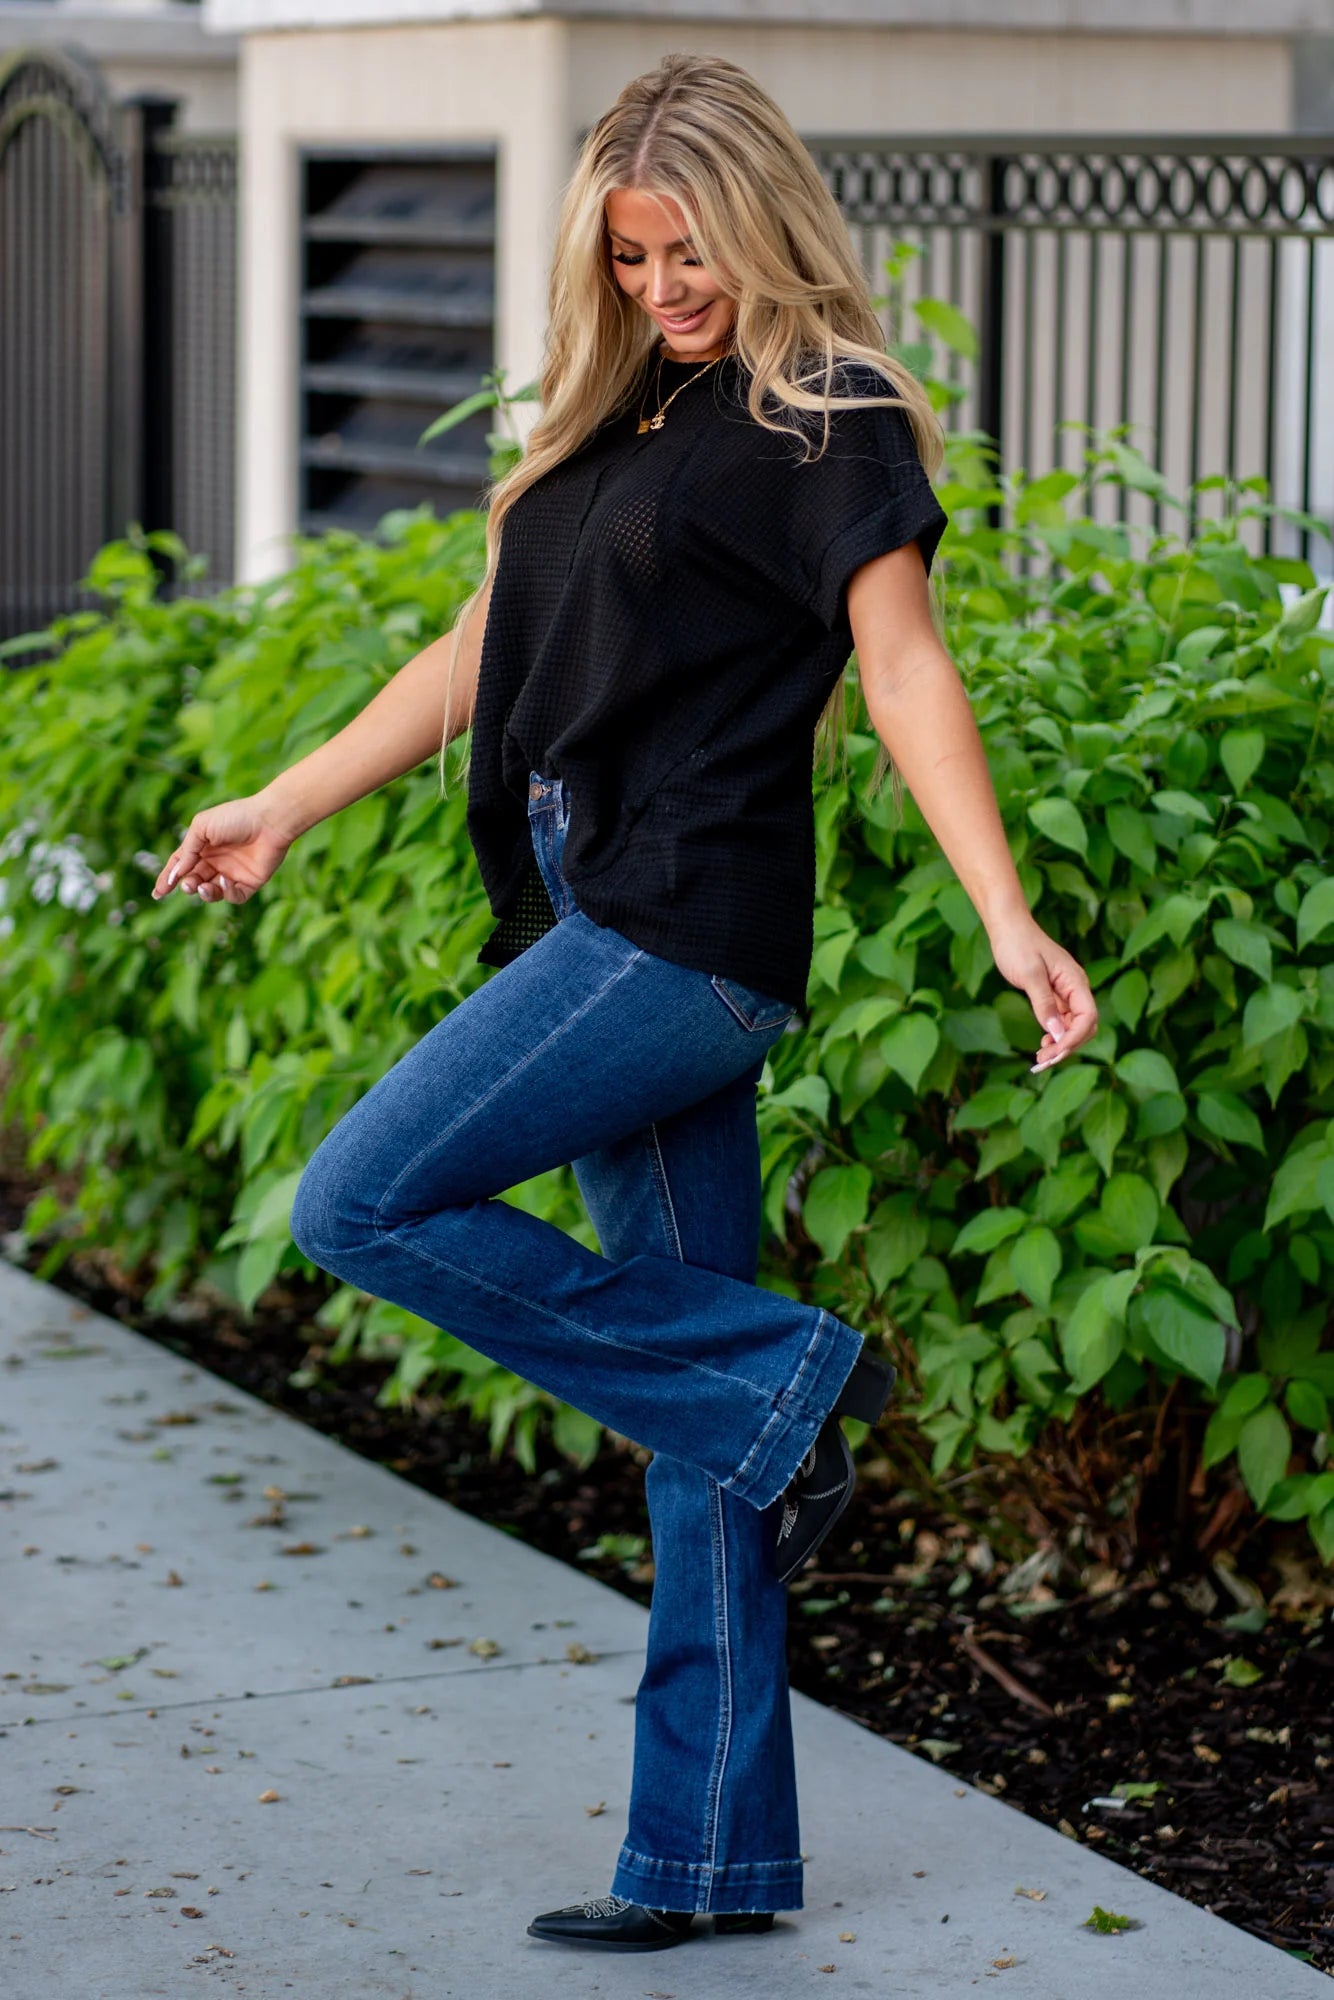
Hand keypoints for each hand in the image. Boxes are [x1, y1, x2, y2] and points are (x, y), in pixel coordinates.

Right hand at [149, 792, 299, 906]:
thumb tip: (176, 874)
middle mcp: (217, 861)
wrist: (269, 820)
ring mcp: (233, 873)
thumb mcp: (202, 828)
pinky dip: (226, 893)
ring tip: (200, 887)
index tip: (157, 893)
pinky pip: (234, 897)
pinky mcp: (250, 883)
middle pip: (195, 881)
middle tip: (187, 884)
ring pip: (212, 892)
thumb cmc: (235, 818)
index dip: (169, 880)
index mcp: (203, 847)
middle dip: (187, 885)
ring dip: (204, 893)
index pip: (181, 866)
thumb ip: (187, 850)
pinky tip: (225, 881)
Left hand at [986, 915, 1098, 1071]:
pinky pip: (1062, 1021)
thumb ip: (1044, 1004)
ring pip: (1073, 1027)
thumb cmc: (1018, 946)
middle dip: (1067, 1046)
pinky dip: (1055, 1036)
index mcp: (1076, 981)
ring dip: (1060, 1045)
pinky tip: (1043, 1045)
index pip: (1088, 1017)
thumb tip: (1057, 1034)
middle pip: (1084, 1026)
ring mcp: (1066, 993)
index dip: (1073, 1038)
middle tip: (1042, 1061)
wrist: (1009, 928)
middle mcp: (1076, 988)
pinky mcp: (1055, 996)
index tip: (1053, 1052)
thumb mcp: (1030, 975)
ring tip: (1040, 1059)